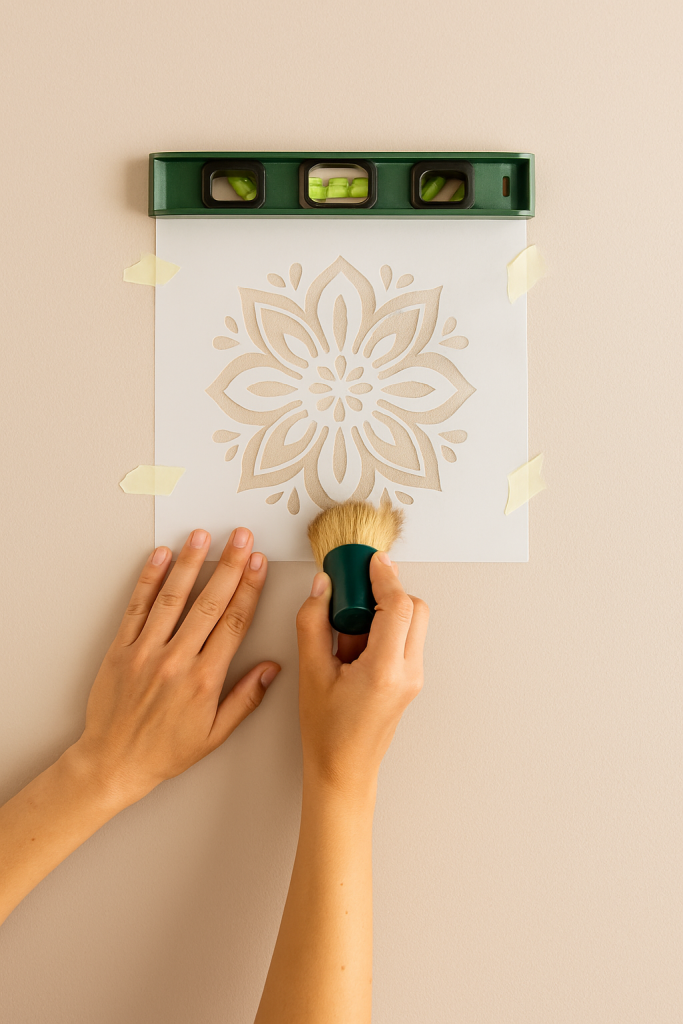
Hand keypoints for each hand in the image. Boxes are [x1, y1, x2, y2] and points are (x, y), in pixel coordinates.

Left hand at [70, 528, 279, 807]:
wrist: (113, 763)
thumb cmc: (165, 752)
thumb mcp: (215, 734)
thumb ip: (246, 698)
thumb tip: (272, 668)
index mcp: (205, 680)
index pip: (234, 623)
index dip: (249, 589)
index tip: (259, 564)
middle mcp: (176, 660)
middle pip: (209, 602)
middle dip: (229, 565)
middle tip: (242, 538)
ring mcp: (146, 651)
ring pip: (173, 598)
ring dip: (190, 563)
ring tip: (202, 536)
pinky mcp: (121, 649)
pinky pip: (137, 607)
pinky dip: (149, 579)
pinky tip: (161, 557)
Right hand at [295, 552, 428, 795]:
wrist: (343, 771)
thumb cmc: (327, 732)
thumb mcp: (311, 673)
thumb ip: (314, 622)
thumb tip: (322, 587)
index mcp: (385, 670)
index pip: (398, 606)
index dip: (385, 576)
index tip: (371, 560)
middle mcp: (409, 672)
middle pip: (414, 609)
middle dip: (386, 593)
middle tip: (351, 597)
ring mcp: (414, 677)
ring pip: (412, 623)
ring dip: (383, 614)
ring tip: (347, 635)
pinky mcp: (410, 680)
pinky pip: (405, 640)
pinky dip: (384, 631)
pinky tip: (354, 649)